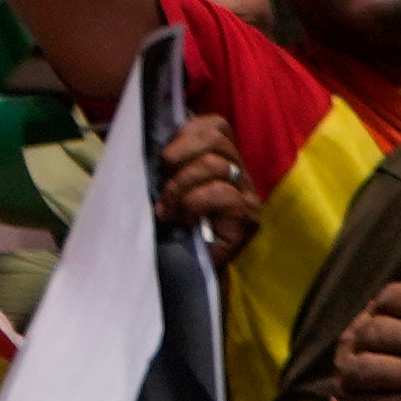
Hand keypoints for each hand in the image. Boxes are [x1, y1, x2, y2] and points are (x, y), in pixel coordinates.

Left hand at [147, 112, 256, 266]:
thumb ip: (170, 162)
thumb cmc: (172, 229)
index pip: (216, 125)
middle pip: (216, 139)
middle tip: (162, 185)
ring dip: (181, 186)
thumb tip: (152, 136)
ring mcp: (248, 195)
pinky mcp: (248, 218)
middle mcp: (241, 173)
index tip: (164, 158)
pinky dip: (195, 204)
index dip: (187, 133)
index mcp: (224, 160)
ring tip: (168, 209)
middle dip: (179, 157)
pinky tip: (186, 220)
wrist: (185, 274)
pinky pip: (223, 194)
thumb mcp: (167, 186)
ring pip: (216, 165)